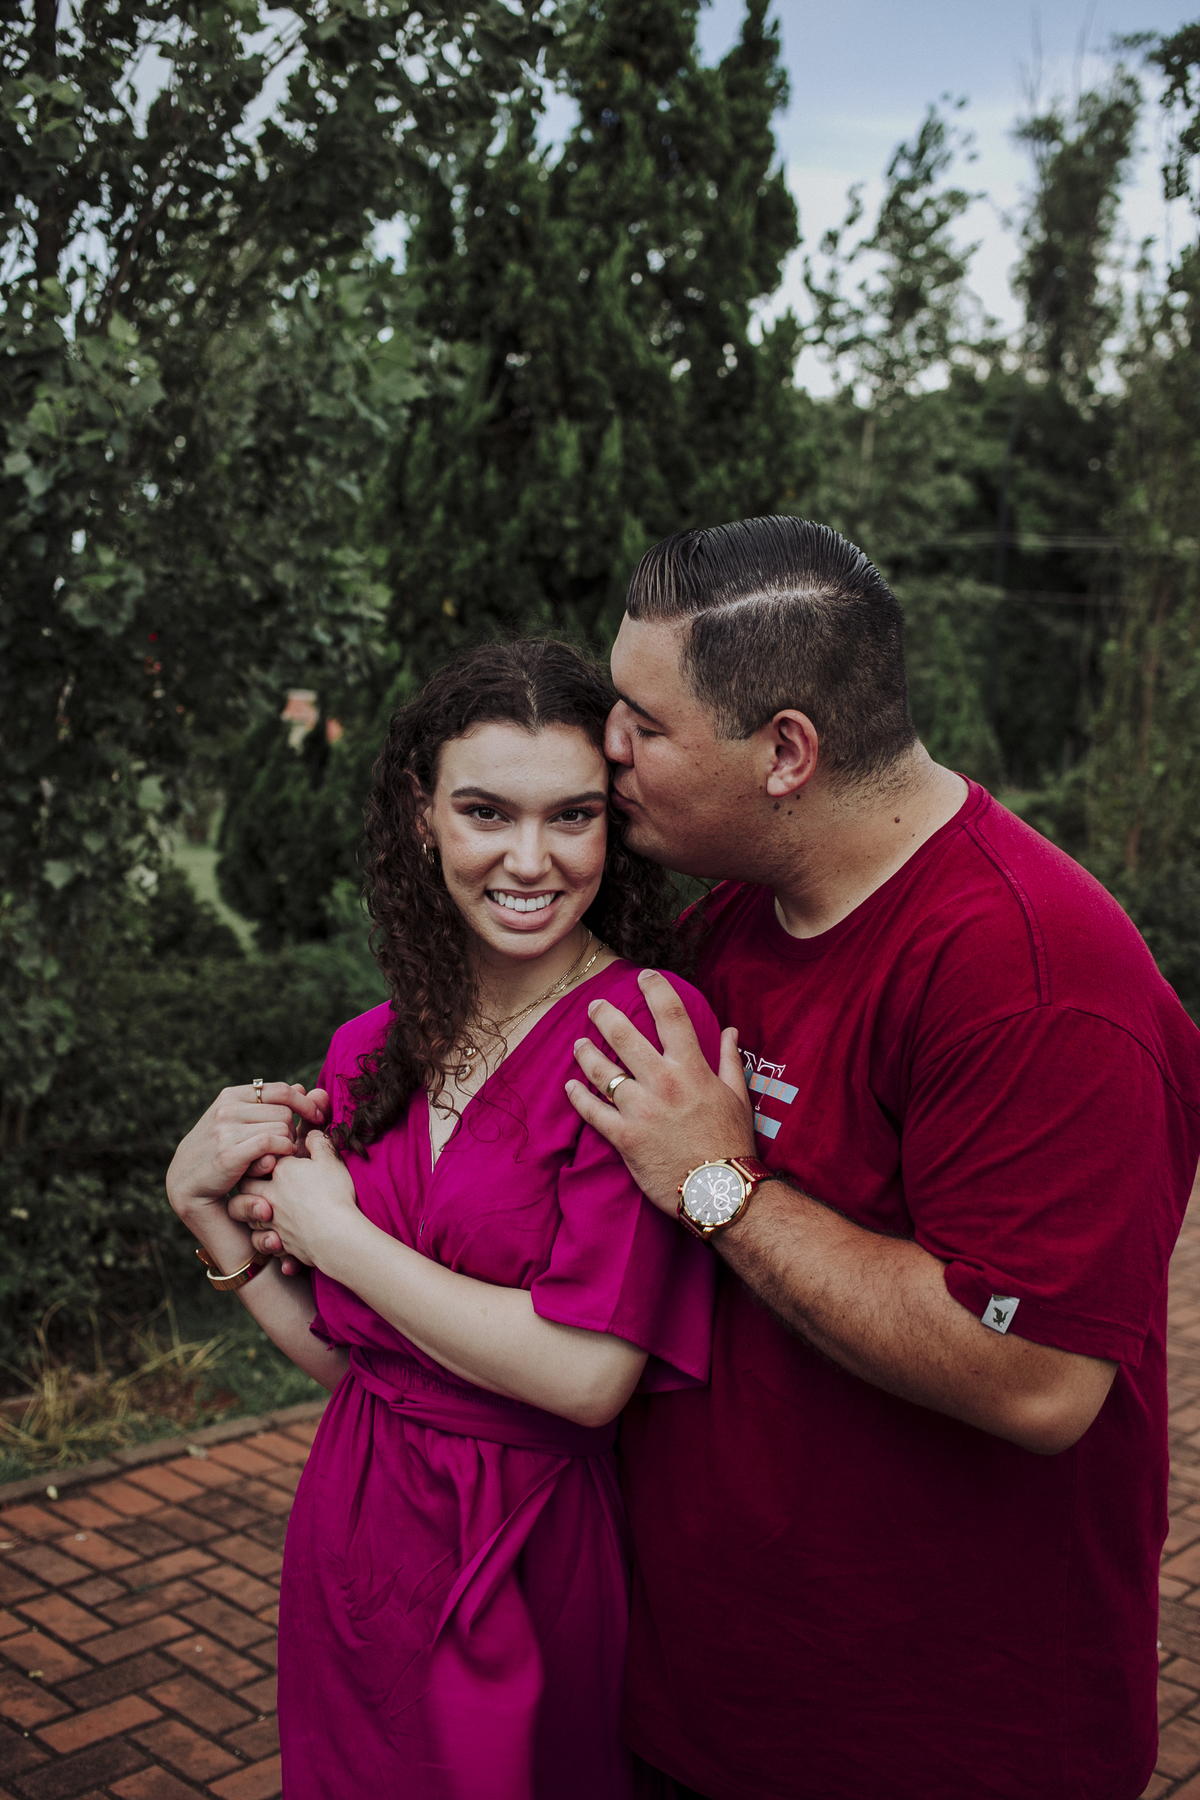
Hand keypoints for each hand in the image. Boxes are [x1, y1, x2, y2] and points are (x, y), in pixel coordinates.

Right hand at [167, 1082, 328, 1220]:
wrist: (186, 1185)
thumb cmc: (220, 1153)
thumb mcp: (242, 1124)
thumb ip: (272, 1106)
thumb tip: (304, 1087)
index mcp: (231, 1095)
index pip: (281, 1090)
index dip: (304, 1104)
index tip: (317, 1118)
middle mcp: (226, 1107)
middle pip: (285, 1112)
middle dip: (292, 1131)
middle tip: (287, 1149)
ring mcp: (224, 1129)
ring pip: (281, 1128)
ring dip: (286, 1146)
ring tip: (277, 1159)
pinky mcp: (227, 1153)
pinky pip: (272, 1143)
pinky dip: (281, 1153)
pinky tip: (275, 1164)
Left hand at [228, 1131, 363, 1270]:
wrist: (336, 1235)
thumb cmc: (334, 1194)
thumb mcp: (331, 1160)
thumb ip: (318, 1142)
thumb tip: (310, 1133)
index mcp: (281, 1170)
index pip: (263, 1157)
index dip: (269, 1156)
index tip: (280, 1158)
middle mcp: (270, 1194)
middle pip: (246, 1183)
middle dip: (251, 1181)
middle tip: (264, 1181)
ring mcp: (271, 1219)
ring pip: (246, 1212)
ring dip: (253, 1211)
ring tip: (268, 1210)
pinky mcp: (277, 1242)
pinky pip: (260, 1240)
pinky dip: (265, 1239)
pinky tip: (276, 1236)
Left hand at [565, 970, 755, 1212]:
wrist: (721, 1191)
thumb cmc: (732, 1143)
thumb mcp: (738, 1097)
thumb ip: (729, 1061)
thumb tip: (731, 1031)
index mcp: (692, 1069)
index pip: (671, 1015)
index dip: (655, 989)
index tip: (644, 976)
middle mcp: (663, 1082)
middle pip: (625, 1036)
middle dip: (605, 1015)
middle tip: (595, 1005)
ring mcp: (640, 1109)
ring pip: (602, 1070)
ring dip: (586, 1053)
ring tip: (578, 1044)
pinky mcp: (624, 1137)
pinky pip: (592, 1111)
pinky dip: (578, 1097)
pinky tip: (570, 1087)